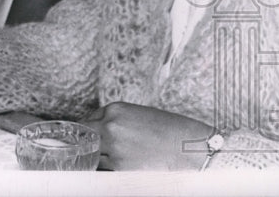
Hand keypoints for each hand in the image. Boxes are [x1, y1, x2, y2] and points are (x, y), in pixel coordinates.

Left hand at [81, 102, 213, 169]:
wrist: (192, 149)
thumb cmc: (172, 130)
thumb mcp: (140, 114)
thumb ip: (117, 120)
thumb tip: (101, 129)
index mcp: (115, 110)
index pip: (89, 119)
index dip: (90, 129)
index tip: (89, 136)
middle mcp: (111, 126)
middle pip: (86, 136)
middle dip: (89, 142)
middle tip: (94, 148)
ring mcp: (114, 148)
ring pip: (94, 153)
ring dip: (99, 156)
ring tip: (116, 157)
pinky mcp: (121, 167)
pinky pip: (106, 168)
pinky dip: (109, 168)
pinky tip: (122, 166)